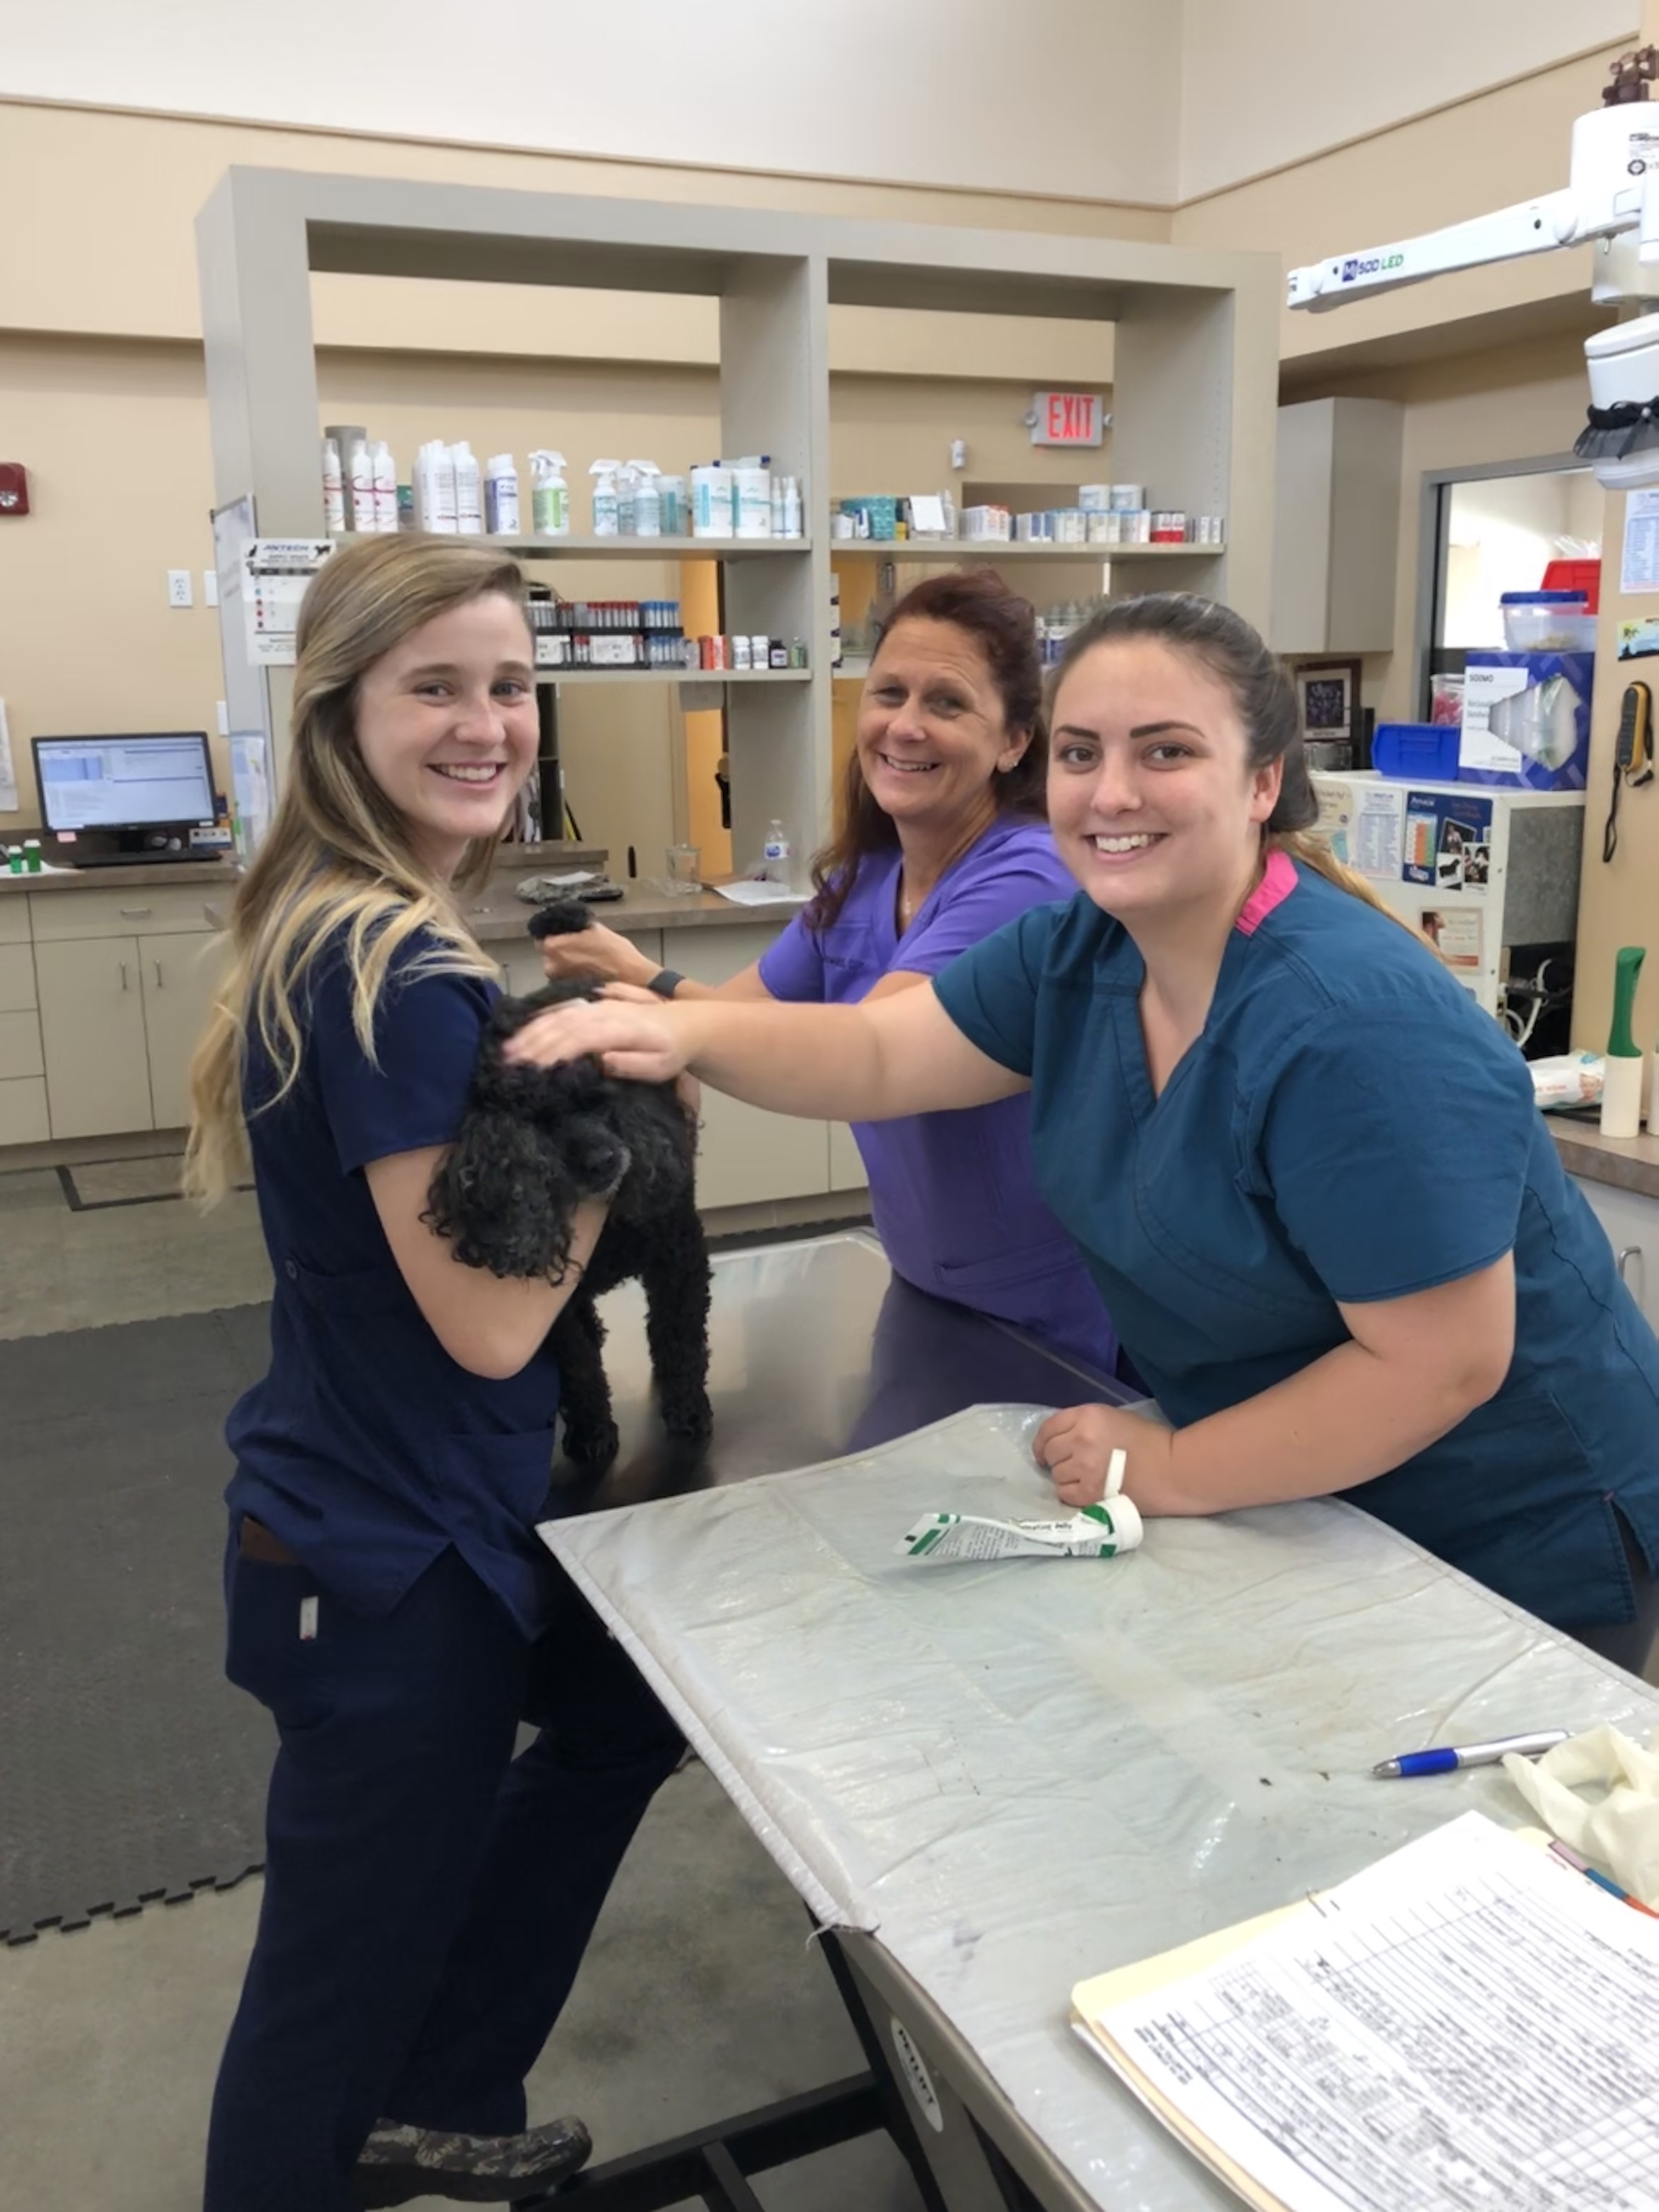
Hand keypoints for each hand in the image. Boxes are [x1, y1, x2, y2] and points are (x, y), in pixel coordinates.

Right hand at [502, 989, 694, 1083]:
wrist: (687, 1024)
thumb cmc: (671, 1051)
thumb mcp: (659, 1066)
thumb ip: (630, 1064)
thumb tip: (600, 1063)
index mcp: (619, 1028)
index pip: (578, 1038)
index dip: (553, 1052)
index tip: (530, 1068)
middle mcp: (605, 1012)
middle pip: (562, 1024)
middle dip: (533, 1042)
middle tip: (507, 1062)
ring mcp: (599, 1006)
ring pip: (559, 1014)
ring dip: (532, 1030)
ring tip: (508, 1049)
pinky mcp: (595, 1005)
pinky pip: (564, 1007)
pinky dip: (542, 1017)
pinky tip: (525, 1028)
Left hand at [538, 919, 658, 989]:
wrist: (632, 978)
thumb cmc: (615, 951)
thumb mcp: (595, 929)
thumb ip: (575, 926)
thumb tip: (569, 923)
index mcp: (553, 946)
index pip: (542, 938)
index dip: (555, 936)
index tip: (565, 936)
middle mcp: (550, 965)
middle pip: (548, 954)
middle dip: (560, 951)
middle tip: (577, 948)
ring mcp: (558, 981)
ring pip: (556, 967)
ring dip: (566, 963)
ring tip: (584, 960)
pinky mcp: (569, 991)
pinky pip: (565, 978)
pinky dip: (572, 974)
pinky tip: (586, 971)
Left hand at [1034, 1404, 1178, 1511]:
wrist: (1173, 1469)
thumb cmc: (1150, 1441)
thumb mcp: (1114, 1418)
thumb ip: (1085, 1425)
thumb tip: (1062, 1439)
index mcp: (1088, 1416)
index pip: (1048, 1428)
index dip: (1042, 1442)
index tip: (1044, 1451)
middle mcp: (1081, 1438)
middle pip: (1049, 1452)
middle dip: (1056, 1460)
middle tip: (1071, 1466)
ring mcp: (1084, 1466)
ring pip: (1056, 1475)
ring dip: (1066, 1478)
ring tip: (1085, 1479)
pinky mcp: (1090, 1493)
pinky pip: (1064, 1494)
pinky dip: (1071, 1494)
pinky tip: (1086, 1491)